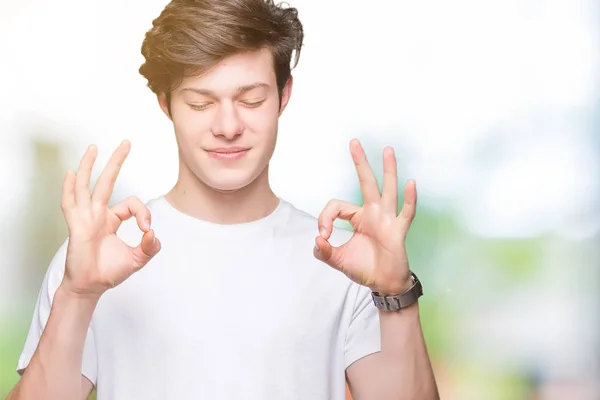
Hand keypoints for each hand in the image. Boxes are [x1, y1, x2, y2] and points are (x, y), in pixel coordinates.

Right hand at [60, 140, 160, 296]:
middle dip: (117, 162)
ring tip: (94, 148)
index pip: (131, 204)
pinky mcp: (76, 226)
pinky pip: (70, 204)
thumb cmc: (110, 272)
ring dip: (89, 166)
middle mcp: (98, 214)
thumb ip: (150, 247)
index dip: (143, 213)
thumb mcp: (138, 259)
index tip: (148, 230)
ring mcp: (85, 218)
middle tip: (127, 142)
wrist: (91, 286)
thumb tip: (154, 235)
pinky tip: (70, 174)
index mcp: (111, 220)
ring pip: (86, 186)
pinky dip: (69, 189)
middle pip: (107, 182)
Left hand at [313, 139, 416, 294]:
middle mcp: (373, 213)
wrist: (384, 284)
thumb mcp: (338, 261)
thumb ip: (325, 252)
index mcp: (358, 217)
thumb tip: (317, 241)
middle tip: (353, 142)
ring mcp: (387, 219)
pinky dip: (409, 199)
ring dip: (388, 170)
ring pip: (387, 190)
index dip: (325, 218)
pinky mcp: (398, 231)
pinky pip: (406, 212)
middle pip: (366, 182)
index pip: (337, 206)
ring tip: (388, 150)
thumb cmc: (364, 268)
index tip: (323, 236)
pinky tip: (411, 183)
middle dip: (360, 162)